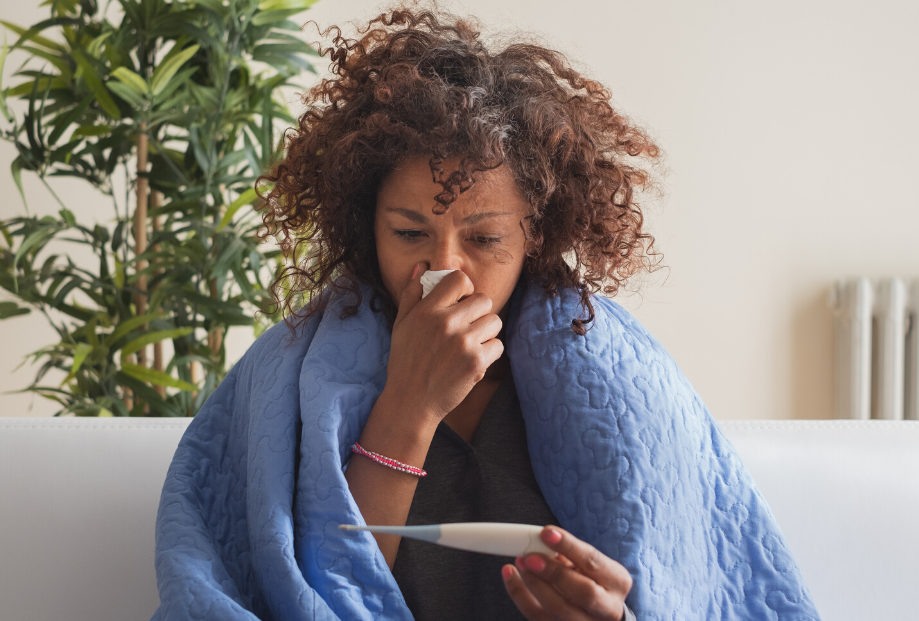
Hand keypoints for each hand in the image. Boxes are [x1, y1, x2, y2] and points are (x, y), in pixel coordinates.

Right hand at [383, 263, 503, 422]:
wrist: (411, 401)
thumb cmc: (405, 361)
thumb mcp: (401, 325)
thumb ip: (411, 293)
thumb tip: (422, 266)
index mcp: (427, 310)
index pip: (460, 279)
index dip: (465, 289)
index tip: (460, 302)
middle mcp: (446, 323)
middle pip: (484, 300)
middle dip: (478, 312)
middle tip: (467, 327)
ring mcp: (463, 343)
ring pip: (494, 322)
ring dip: (486, 332)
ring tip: (470, 344)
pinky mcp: (476, 363)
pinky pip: (498, 345)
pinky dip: (489, 353)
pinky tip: (473, 360)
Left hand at [502, 526, 632, 620]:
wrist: (600, 613)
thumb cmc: (593, 581)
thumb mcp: (591, 565)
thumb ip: (570, 554)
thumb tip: (542, 539)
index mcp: (617, 581)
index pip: (593, 562)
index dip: (568, 546)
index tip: (546, 532)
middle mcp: (608, 608)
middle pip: (582, 592)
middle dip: (553, 573)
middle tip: (530, 557)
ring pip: (559, 610)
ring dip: (534, 585)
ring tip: (519, 563)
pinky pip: (538, 617)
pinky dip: (520, 596)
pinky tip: (511, 577)